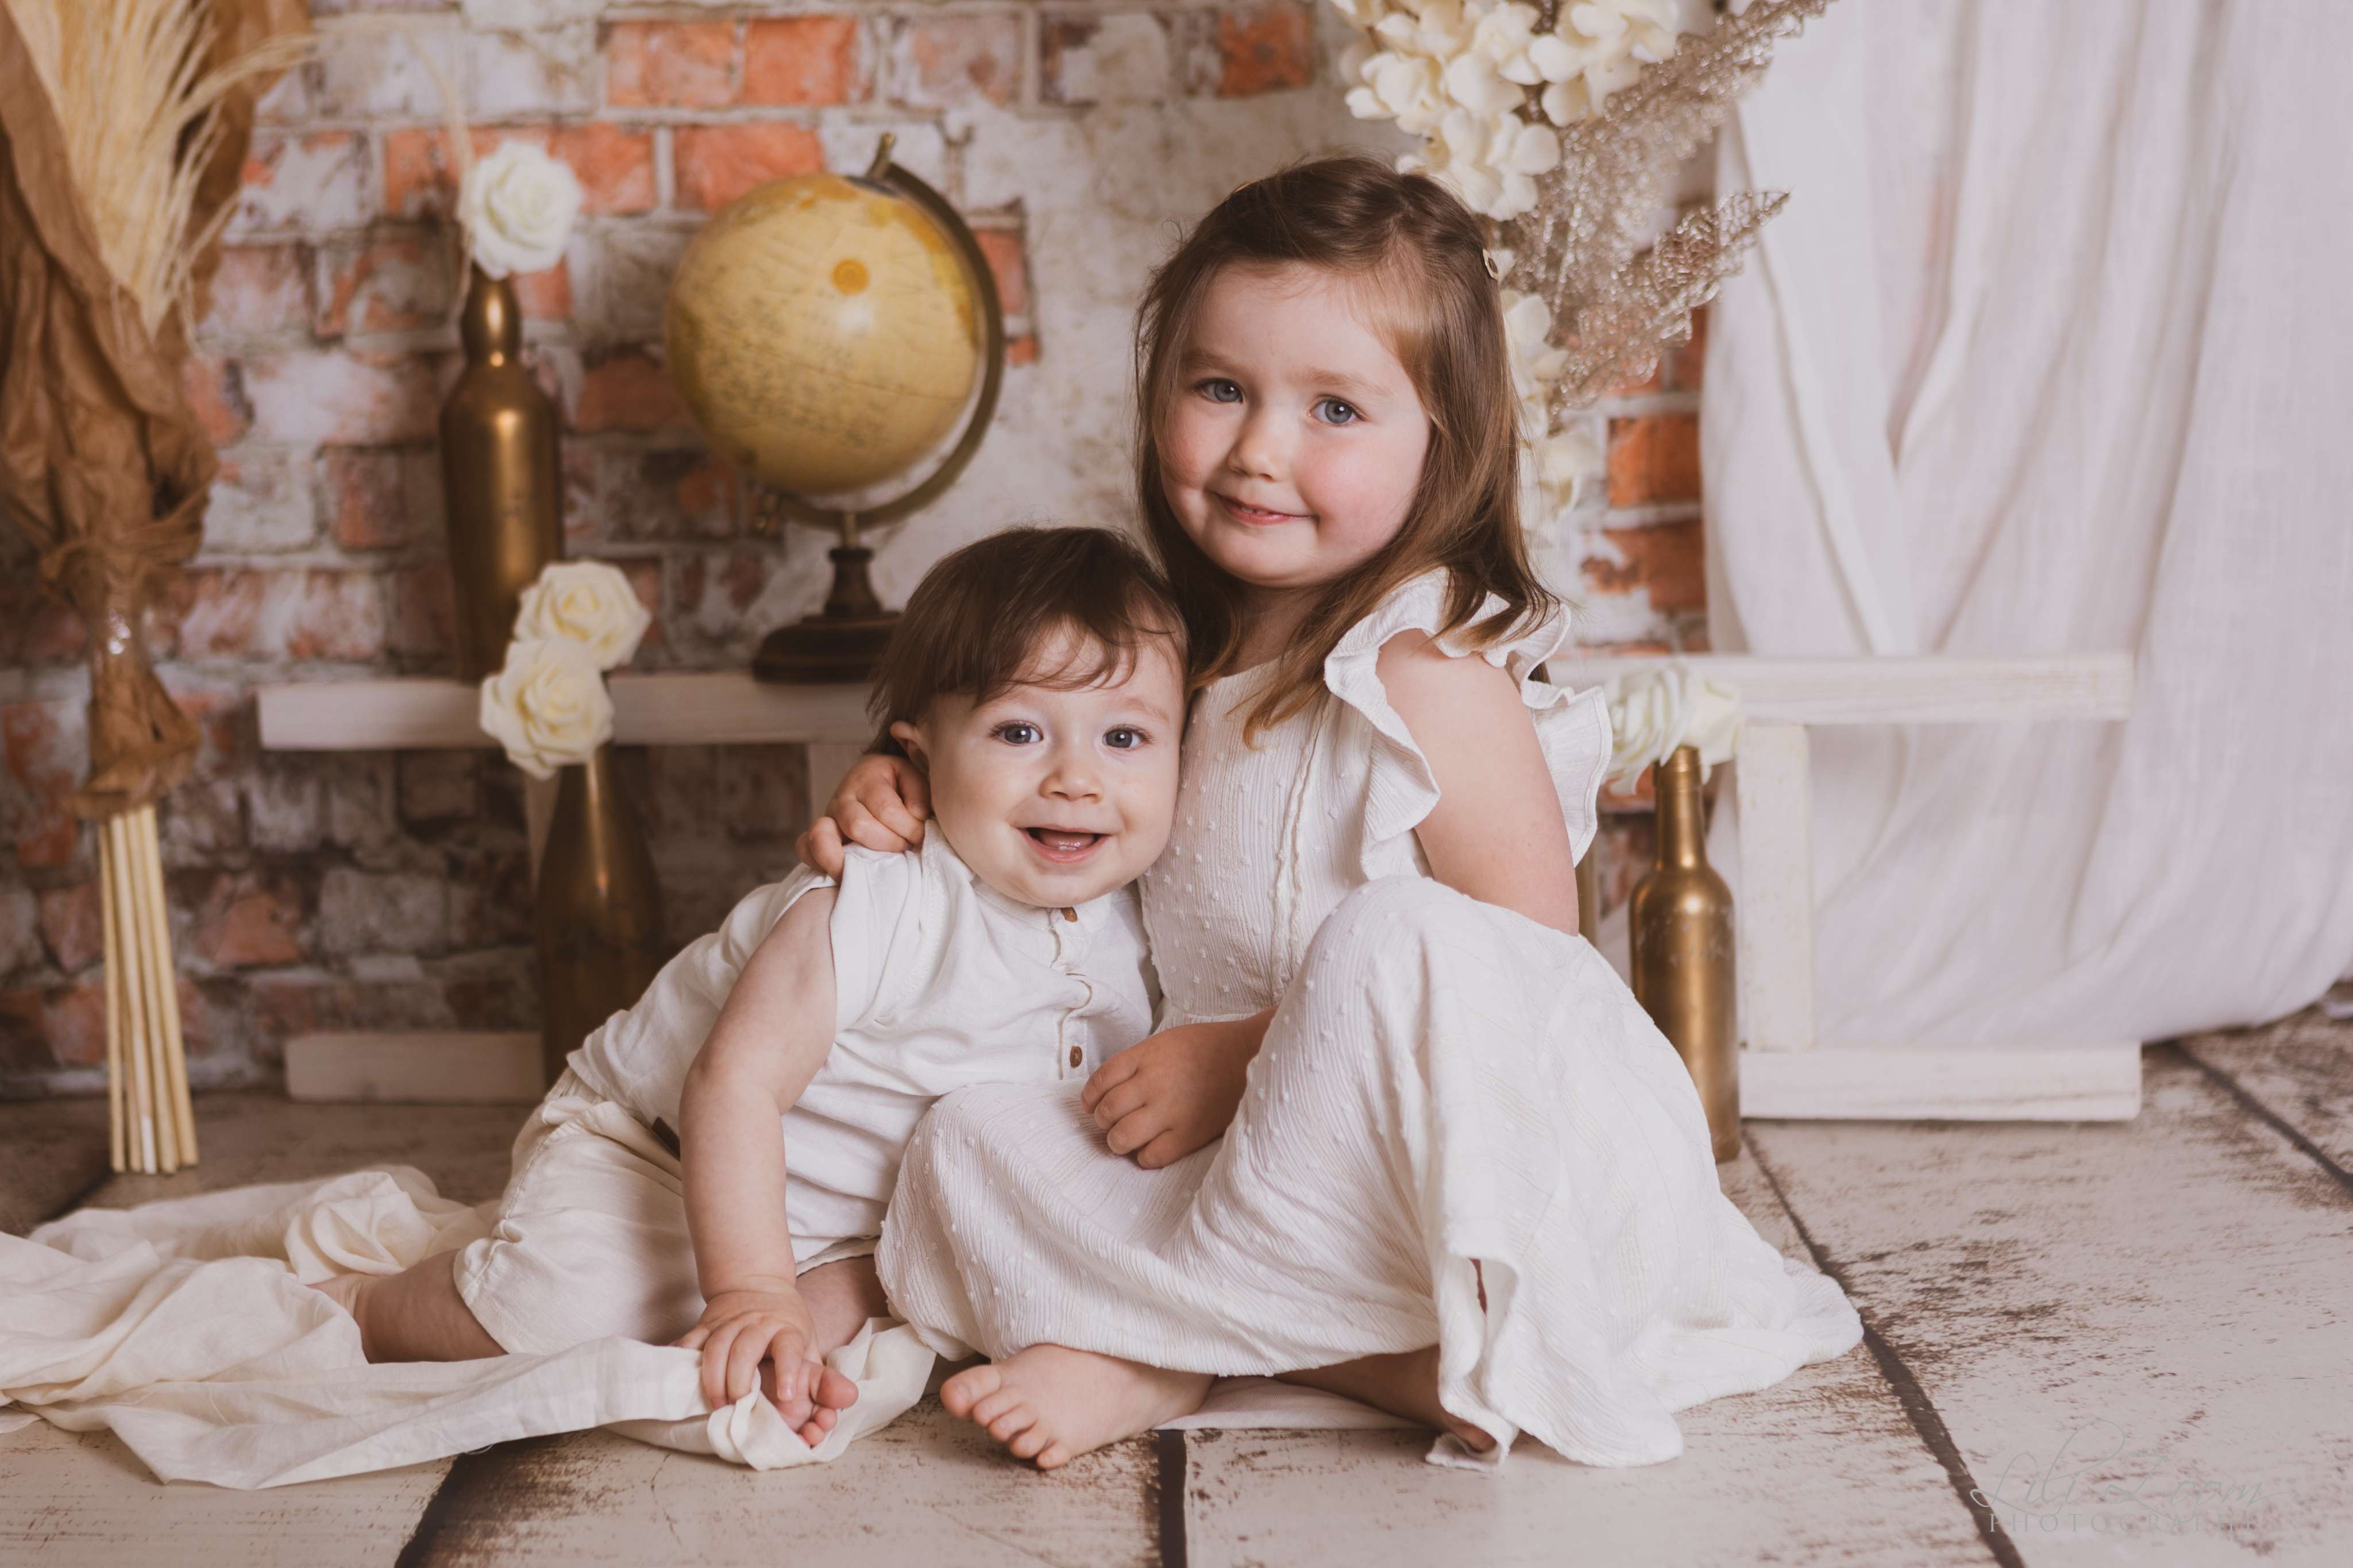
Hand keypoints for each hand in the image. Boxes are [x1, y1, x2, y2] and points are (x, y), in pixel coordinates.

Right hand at [676, 1282, 820, 1413]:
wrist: (756, 1282)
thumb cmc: (785, 1326)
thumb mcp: (810, 1345)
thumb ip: (824, 1376)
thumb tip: (848, 1399)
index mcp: (787, 1328)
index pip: (789, 1347)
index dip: (789, 1370)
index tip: (786, 1396)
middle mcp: (758, 1322)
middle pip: (745, 1348)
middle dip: (740, 1381)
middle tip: (738, 1407)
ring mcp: (730, 1321)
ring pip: (716, 1346)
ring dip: (713, 1378)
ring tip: (715, 1403)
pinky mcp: (706, 1324)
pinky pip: (691, 1341)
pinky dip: (683, 1358)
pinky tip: (679, 1378)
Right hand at [795, 754, 929, 875]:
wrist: (876, 778)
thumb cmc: (899, 784)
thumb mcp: (914, 779)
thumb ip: (919, 797)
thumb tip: (915, 818)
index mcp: (868, 778)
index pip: (887, 810)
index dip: (910, 829)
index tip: (921, 837)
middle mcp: (843, 797)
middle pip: (858, 826)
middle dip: (888, 843)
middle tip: (904, 847)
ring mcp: (827, 817)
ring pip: (824, 839)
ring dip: (851, 860)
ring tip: (871, 871)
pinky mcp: (818, 835)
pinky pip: (805, 848)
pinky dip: (819, 862)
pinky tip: (844, 873)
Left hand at [1080, 1019, 1259, 1167]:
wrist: (1252, 1057)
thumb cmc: (1208, 1048)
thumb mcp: (1167, 1041)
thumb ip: (1138, 1062)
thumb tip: (1109, 1089)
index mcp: (1147, 1056)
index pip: (1101, 1080)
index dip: (1089, 1097)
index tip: (1090, 1104)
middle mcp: (1154, 1082)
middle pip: (1107, 1111)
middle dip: (1102, 1120)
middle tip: (1110, 1122)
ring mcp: (1171, 1110)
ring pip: (1122, 1137)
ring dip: (1117, 1141)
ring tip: (1125, 1139)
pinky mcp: (1189, 1135)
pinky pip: (1151, 1156)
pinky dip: (1144, 1156)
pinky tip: (1150, 1147)